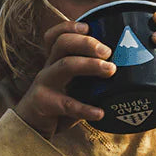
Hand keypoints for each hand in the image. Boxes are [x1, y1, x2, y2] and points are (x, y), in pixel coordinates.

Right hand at [15, 21, 111, 137]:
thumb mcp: (70, 86)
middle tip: (108, 51)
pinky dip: (85, 108)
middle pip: (63, 44)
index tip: (89, 26)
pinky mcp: (44, 103)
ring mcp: (44, 84)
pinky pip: (67, 104)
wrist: (31, 129)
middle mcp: (48, 68)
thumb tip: (125, 73)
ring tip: (111, 70)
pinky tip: (100, 113)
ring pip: (65, 65)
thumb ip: (88, 78)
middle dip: (87, 43)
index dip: (69, 27)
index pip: (55, 36)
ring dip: (90, 64)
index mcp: (54, 61)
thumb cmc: (57, 105)